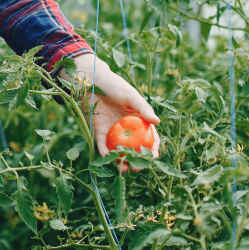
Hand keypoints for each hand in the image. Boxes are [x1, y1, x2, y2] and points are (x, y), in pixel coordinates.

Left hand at [60, 53, 159, 171]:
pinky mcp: (99, 131)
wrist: (90, 81)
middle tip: (136, 168)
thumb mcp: (131, 96)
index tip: (152, 158)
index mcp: (139, 120)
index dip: (152, 149)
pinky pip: (102, 144)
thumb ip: (143, 108)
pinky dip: (104, 151)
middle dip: (136, 160)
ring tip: (122, 168)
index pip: (149, 138)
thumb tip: (158, 122)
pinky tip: (106, 155)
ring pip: (119, 150)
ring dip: (121, 160)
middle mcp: (127, 129)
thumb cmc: (114, 85)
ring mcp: (113, 131)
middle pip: (134, 148)